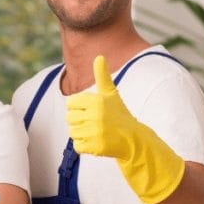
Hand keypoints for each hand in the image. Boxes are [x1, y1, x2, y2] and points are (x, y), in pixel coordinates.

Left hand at [65, 55, 184, 203]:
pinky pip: (77, 146)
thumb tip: (99, 56)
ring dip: (81, 133)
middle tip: (95, 123)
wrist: (134, 139)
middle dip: (79, 121)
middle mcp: (96, 116)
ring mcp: (95, 132)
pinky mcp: (95, 147)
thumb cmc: (119, 114)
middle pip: (69, 118)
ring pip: (72, 132)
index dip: (79, 107)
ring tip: (96, 132)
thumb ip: (102, 76)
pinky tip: (96, 141)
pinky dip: (84, 145)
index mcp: (97, 101)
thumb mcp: (111, 94)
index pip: (70, 103)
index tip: (92, 111)